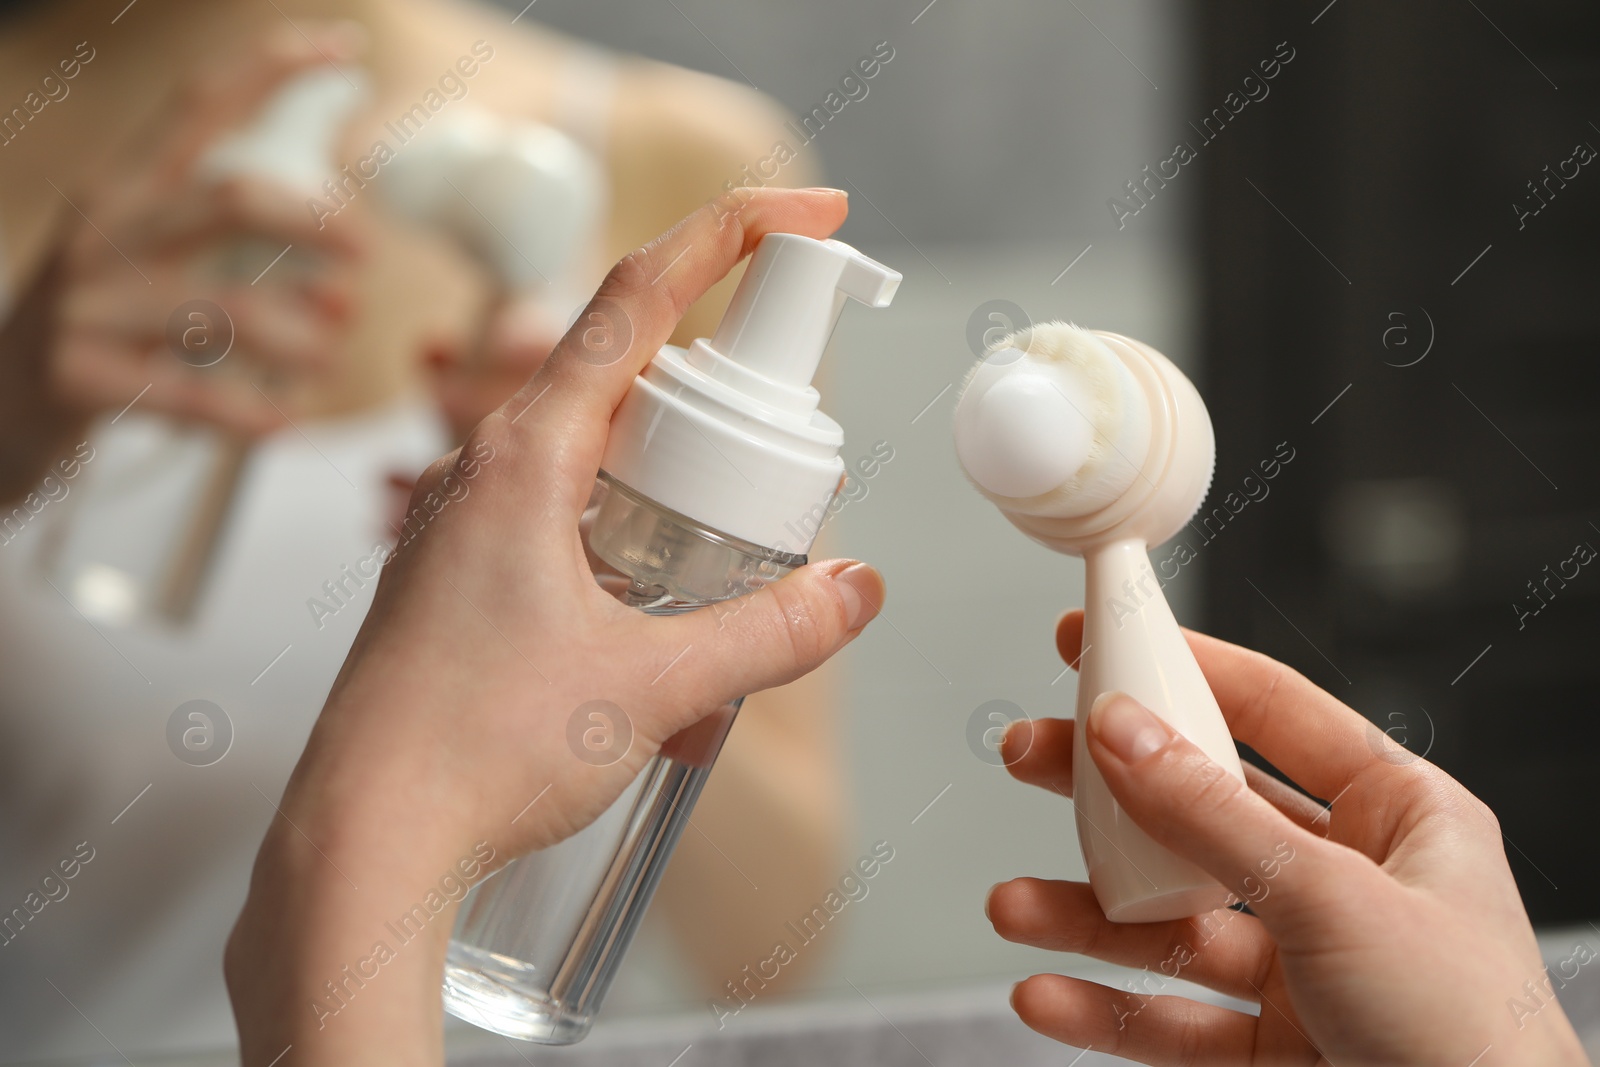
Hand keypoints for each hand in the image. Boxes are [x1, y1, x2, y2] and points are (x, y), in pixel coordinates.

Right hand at [0, 23, 365, 502]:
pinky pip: (190, 395)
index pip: (199, 104)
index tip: (343, 46)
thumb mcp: (153, 266)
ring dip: (299, 334)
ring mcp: (88, 304)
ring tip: (328, 357)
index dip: (273, 67)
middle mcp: (106, 233)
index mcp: (126, 190)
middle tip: (365, 252)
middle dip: (313, 221)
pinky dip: (251, 413)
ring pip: (226, 306)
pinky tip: (284, 421)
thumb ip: (241, 256)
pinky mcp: (80, 376)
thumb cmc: (102, 331)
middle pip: (230, 197)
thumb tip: (346, 269)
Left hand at [225, 187, 882, 1065]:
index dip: (729, 235)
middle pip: (633, 382)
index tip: (807, 211)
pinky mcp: (470, 583)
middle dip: (727, 423)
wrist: (359, 846)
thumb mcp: (652, 687)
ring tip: (718, 613)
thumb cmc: (475, 751)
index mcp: (526, 456)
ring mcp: (474, 527)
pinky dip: (639, 566)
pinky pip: (575, 533)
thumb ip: (767, 633)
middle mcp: (491, 472)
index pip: (635, 298)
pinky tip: (663, 662)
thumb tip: (853, 588)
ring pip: (608, 471)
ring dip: (684, 514)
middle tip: (789, 483)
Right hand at [987, 610, 1589, 1066]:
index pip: (1273, 712)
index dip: (1182, 668)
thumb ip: (1211, 817)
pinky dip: (1105, 1010)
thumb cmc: (1478, 1041)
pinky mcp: (1273, 1047)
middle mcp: (1347, 884)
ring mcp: (1307, 967)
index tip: (1101, 639)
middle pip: (1201, 813)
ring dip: (1086, 916)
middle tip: (1033, 756)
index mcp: (1398, 817)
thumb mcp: (1334, 898)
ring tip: (1015, 907)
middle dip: (1108, 793)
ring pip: (1171, 923)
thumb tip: (1122, 731)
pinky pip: (1171, 1018)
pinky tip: (1049, 993)